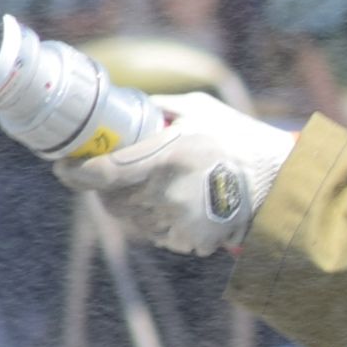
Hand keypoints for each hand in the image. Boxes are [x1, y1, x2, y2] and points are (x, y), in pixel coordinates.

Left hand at [51, 92, 290, 255]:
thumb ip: (158, 108)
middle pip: (111, 199)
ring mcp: (179, 222)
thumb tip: (122, 104)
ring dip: (130, 205)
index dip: (76, 172)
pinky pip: (156, 234)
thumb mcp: (200, 110)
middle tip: (109, 175)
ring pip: (131, 219)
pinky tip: (172, 205)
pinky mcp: (190, 242)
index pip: (104, 172)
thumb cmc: (241, 141)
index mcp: (167, 156)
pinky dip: (156, 221)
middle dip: (105, 187)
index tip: (64, 167)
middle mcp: (168, 193)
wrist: (282, 184)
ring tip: (148, 188)